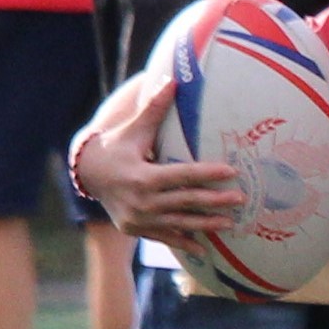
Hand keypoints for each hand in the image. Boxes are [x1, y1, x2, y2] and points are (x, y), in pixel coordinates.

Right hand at [72, 73, 244, 249]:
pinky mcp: (136, 230)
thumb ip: (154, 109)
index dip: (208, 174)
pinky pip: (165, 237)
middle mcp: (141, 201)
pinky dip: (184, 242)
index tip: (232, 172)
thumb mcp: (133, 130)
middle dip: (214, 201)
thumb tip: (172, 79)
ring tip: (230, 224)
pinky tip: (205, 248)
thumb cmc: (116, 147)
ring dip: (205, 224)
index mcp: (142, 176)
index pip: (182, 175)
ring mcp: (138, 219)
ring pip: (178, 223)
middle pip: (185, 201)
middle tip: (241, 199)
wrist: (86, 174)